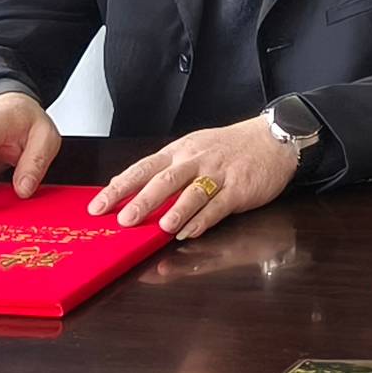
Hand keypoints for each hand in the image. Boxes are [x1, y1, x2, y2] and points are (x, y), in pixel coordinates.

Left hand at [95, 120, 299, 241]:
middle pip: (166, 180)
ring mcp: (219, 174)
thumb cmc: (229, 148)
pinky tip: (190, 233)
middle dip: (143, 200)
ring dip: (177, 211)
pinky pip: (219, 205)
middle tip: (124, 220)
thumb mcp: (194, 150)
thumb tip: (127, 190)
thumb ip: (165, 171)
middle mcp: (196, 161)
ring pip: (194, 192)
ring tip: (161, 228)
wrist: (274, 139)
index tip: (97, 207)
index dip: (119, 188)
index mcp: (179, 152)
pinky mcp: (240, 188)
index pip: (143, 168)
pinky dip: (203, 220)